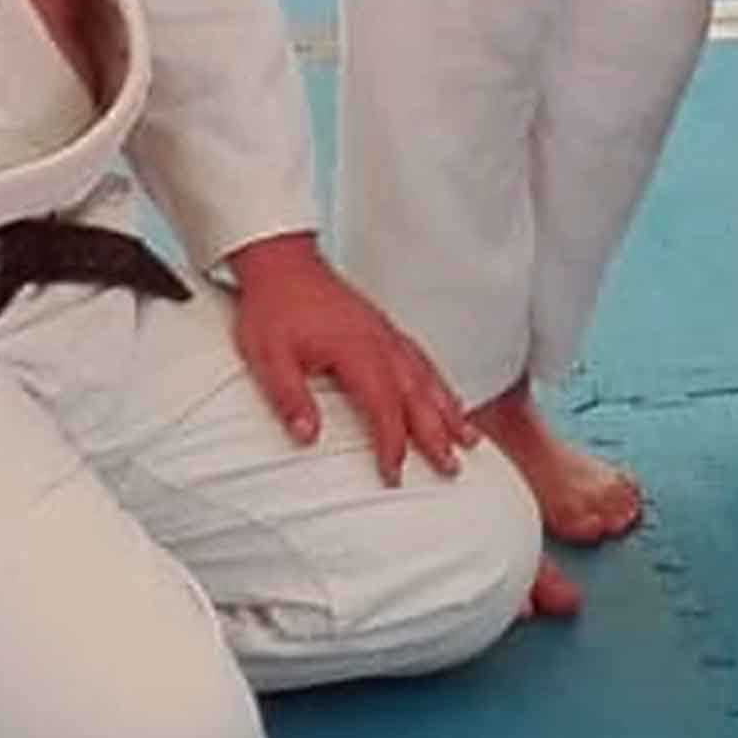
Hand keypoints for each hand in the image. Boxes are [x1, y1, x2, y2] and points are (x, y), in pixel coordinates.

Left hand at [226, 233, 469, 483]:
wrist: (281, 263)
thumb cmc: (275, 306)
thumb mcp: (268, 356)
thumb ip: (289, 397)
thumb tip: (306, 435)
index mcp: (355, 350)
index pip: (382, 406)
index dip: (391, 443)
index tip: (394, 474)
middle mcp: (379, 342)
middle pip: (417, 395)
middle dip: (437, 435)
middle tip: (452, 467)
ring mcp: (385, 333)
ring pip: (427, 376)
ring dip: (449, 410)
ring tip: (469, 438)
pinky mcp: (383, 327)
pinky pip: (421, 358)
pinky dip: (440, 382)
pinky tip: (447, 395)